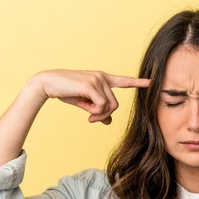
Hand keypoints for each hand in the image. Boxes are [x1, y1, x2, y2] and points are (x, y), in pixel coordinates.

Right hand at [28, 69, 150, 123]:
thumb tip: (108, 122)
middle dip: (105, 115)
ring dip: (99, 115)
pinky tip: (85, 111)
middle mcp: (102, 77)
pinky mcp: (91, 84)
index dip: (137, 83)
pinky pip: (102, 106)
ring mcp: (98, 79)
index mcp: (102, 78)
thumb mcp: (85, 104)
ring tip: (87, 114)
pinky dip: (95, 113)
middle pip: (115, 104)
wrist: (47, 84)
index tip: (151, 83)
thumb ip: (98, 110)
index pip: (123, 81)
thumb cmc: (65, 92)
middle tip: (92, 119)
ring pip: (110, 106)